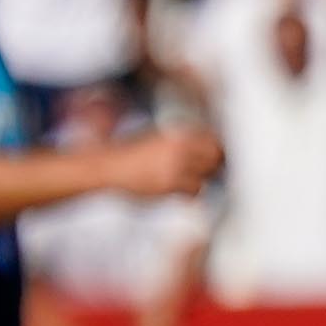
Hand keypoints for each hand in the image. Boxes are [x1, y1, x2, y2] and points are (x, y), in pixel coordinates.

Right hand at [109, 126, 224, 199]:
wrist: (109, 166)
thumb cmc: (132, 154)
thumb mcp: (159, 138)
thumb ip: (183, 142)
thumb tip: (207, 150)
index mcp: (178, 132)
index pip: (212, 138)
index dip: (216, 150)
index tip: (215, 158)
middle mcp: (180, 145)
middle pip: (215, 155)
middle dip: (214, 165)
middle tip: (208, 173)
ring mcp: (176, 163)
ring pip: (207, 174)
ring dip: (201, 179)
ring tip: (187, 182)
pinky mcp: (171, 182)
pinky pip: (195, 190)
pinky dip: (191, 192)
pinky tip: (179, 191)